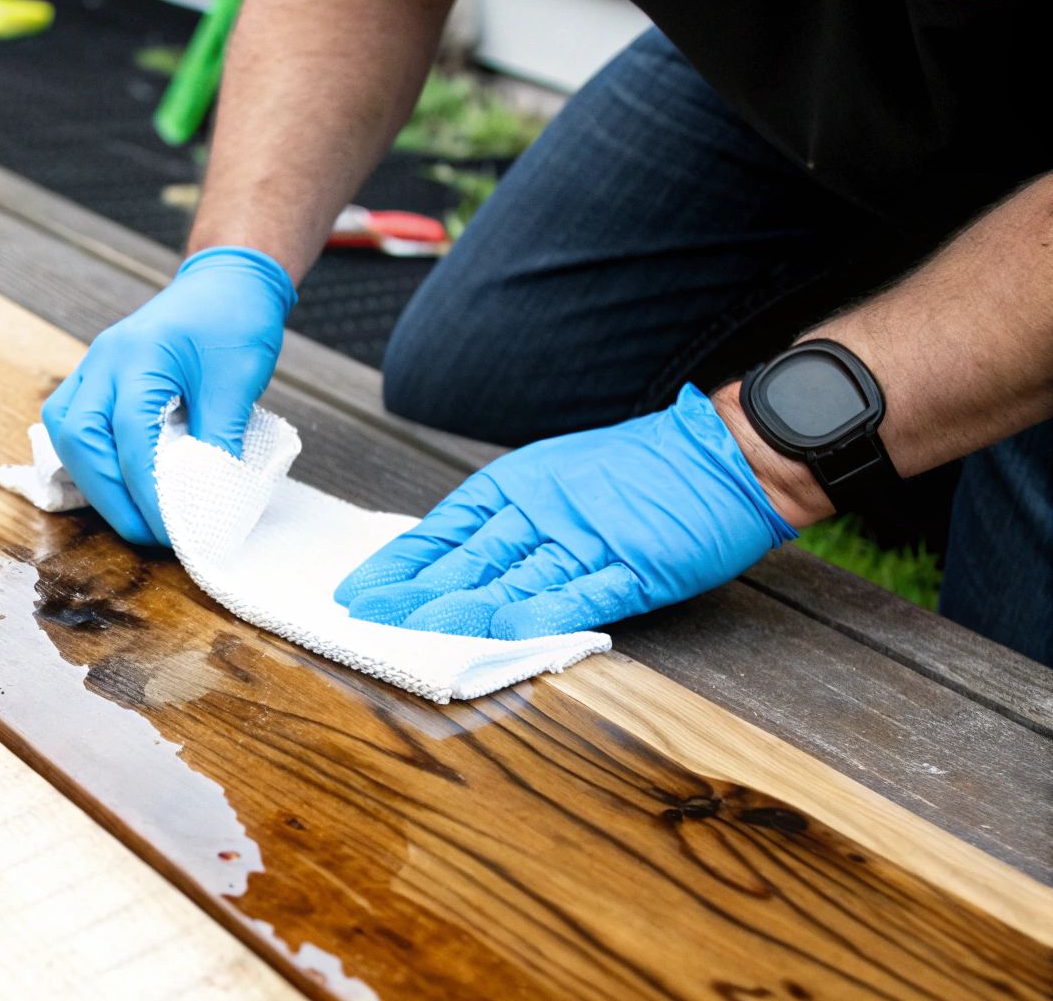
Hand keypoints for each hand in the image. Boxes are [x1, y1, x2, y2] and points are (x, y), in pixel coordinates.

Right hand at [43, 246, 295, 545]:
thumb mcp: (238, 379)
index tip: (174, 530)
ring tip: (131, 516)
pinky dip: (89, 462)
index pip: (132, 437)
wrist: (226, 280)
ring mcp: (94, 368)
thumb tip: (208, 501)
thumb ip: (220, 438)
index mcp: (138, 355)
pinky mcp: (97, 380)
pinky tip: (115, 487)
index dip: (149, 490)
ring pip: (66, 433)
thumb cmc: (235, 319)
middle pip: (79, 437)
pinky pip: (73, 426)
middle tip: (147, 533)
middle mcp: (104, 361)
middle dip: (108, 495)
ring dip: (92, 480)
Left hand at [334, 385, 801, 638]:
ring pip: (511, 582)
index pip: (444, 533)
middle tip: (360, 620)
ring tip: (406, 634)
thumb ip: (514, 523)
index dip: (400, 566)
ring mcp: (588, 542)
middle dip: (411, 594)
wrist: (731, 453)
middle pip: (466, 561)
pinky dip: (543, 616)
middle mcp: (543, 514)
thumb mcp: (563, 484)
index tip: (357, 594)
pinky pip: (581, 595)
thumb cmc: (646, 474)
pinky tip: (502, 635)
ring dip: (456, 611)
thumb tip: (454, 562)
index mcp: (520, 490)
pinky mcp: (634, 568)